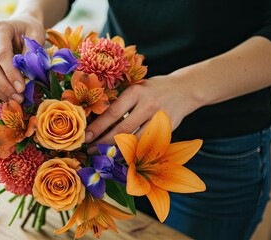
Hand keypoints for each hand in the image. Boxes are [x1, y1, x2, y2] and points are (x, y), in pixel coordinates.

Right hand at [0, 15, 44, 102]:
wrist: (19, 25)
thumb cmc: (29, 30)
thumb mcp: (36, 36)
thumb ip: (31, 53)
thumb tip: (27, 75)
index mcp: (0, 29)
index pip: (2, 55)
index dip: (11, 74)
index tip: (22, 88)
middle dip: (5, 86)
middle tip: (19, 98)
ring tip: (15, 99)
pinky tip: (6, 96)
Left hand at [85, 74, 200, 152]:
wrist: (185, 90)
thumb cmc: (152, 89)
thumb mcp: (135, 88)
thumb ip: (120, 102)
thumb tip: (94, 120)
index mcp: (136, 92)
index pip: (112, 113)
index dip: (97, 127)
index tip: (85, 136)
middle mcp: (148, 106)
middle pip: (122, 130)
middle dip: (103, 142)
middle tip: (90, 150)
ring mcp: (159, 119)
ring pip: (134, 141)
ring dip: (116, 150)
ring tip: (102, 154)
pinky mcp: (167, 131)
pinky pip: (146, 145)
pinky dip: (132, 152)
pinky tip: (121, 155)